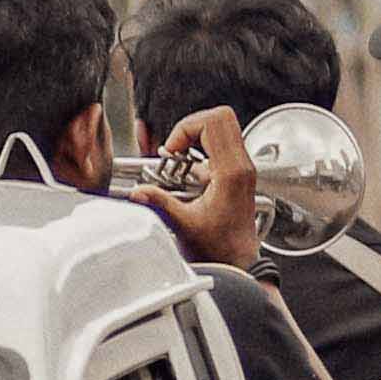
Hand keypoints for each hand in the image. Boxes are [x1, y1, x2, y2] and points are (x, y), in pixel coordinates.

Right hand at [149, 106, 259, 268]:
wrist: (239, 263)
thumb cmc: (220, 249)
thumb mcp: (183, 225)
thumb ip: (159, 204)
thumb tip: (138, 191)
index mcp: (231, 173)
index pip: (212, 123)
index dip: (185, 129)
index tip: (170, 151)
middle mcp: (241, 165)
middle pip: (221, 117)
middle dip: (190, 126)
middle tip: (174, 149)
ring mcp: (242, 168)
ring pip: (223, 127)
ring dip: (195, 136)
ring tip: (178, 159)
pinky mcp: (238, 173)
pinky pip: (222, 145)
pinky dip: (200, 149)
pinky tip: (186, 172)